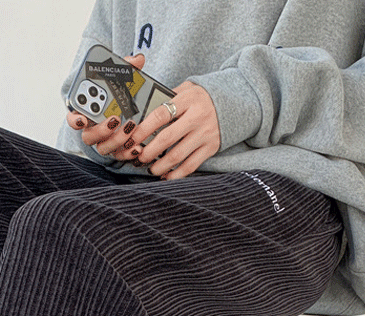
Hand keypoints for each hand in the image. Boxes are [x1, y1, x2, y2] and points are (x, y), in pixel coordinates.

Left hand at [66, 57, 220, 180]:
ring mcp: (205, 134)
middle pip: (166, 138)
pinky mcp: (211, 148)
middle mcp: (198, 116)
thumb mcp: (186, 90)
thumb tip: (140, 114)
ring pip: (177, 156)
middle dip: (147, 151)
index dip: (143, 129)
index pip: (160, 114)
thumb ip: (166, 99)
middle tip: (137, 157)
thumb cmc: (200, 98)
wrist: (234, 102)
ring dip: (159, 166)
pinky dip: (175, 174)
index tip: (130, 139)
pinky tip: (165, 176)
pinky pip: (190, 166)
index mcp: (188, 99)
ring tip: (149, 168)